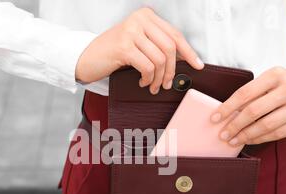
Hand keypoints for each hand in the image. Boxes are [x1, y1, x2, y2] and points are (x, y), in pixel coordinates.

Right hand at [75, 7, 203, 94]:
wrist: (87, 58)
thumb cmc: (114, 53)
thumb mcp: (139, 44)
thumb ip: (158, 46)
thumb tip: (184, 59)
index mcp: (146, 16)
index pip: (175, 34)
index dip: (189, 52)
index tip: (197, 65)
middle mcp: (140, 19)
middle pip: (170, 47)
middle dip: (172, 70)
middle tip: (167, 84)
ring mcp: (131, 31)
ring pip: (159, 59)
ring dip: (159, 78)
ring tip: (153, 86)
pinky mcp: (123, 46)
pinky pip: (147, 67)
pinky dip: (148, 79)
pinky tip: (142, 82)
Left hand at [210, 67, 285, 145]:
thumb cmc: (285, 86)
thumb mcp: (270, 80)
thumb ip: (252, 93)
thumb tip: (224, 113)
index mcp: (276, 74)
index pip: (245, 93)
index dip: (227, 108)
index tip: (214, 118)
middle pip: (254, 111)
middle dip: (234, 125)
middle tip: (222, 134)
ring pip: (266, 125)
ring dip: (246, 135)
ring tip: (233, 140)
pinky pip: (278, 133)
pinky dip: (260, 138)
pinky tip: (249, 140)